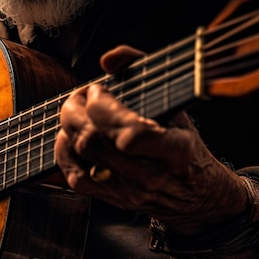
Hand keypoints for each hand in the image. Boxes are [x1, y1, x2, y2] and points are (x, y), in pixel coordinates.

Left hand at [55, 46, 248, 234]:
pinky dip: (64, 154)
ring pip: (83, 157)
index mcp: (175, 149)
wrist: (194, 194)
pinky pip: (75, 178)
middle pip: (96, 142)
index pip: (132, 135)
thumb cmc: (183, 141)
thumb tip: (107, 60)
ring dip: (68, 128)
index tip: (100, 89)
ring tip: (75, 114)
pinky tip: (69, 138)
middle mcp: (151, 174)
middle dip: (76, 111)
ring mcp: (129, 190)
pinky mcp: (113, 199)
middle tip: (80, 96)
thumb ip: (142, 68)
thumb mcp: (177, 101)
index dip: (104, 107)